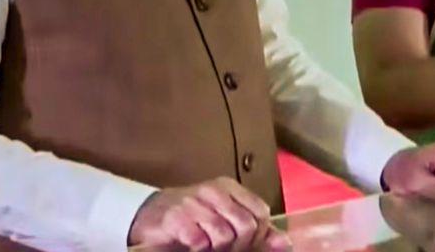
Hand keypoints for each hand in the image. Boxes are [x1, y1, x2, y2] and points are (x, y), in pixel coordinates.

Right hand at [127, 177, 289, 251]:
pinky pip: (201, 242)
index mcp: (229, 187)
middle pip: (246, 226)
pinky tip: (191, 244)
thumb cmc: (191, 220)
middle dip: (239, 245)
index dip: (258, 235)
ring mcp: (194, 202)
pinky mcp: (176, 218)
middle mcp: (213, 191)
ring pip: (225, 236)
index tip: (244, 243)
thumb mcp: (226, 221)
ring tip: (206, 245)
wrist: (148, 217)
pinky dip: (199, 249)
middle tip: (223, 248)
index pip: (261, 213)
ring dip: (216, 248)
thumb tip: (286, 243)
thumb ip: (257, 232)